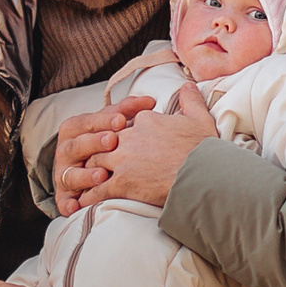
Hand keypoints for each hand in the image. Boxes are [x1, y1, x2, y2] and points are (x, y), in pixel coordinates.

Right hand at [54, 102, 142, 214]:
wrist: (85, 169)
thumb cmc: (102, 142)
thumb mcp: (111, 124)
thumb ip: (126, 111)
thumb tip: (150, 101)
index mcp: (74, 129)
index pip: (85, 122)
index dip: (102, 121)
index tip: (121, 120)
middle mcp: (66, 151)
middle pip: (77, 146)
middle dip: (94, 143)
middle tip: (113, 141)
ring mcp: (64, 174)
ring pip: (70, 174)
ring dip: (85, 175)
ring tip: (102, 175)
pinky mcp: (65, 197)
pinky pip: (64, 202)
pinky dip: (69, 204)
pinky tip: (77, 205)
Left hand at [78, 85, 215, 209]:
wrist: (203, 176)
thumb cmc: (203, 149)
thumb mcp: (199, 118)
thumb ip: (190, 100)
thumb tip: (187, 86)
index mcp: (144, 120)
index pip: (122, 124)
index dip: (119, 134)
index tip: (118, 142)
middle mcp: (128, 138)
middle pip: (103, 142)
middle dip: (97, 150)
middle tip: (93, 160)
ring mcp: (122, 161)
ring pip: (95, 163)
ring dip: (88, 171)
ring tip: (83, 179)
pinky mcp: (121, 184)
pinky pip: (97, 189)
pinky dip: (88, 195)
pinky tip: (82, 201)